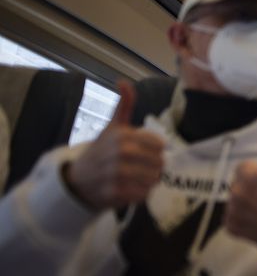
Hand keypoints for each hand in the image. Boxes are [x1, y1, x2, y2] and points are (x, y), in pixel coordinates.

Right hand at [63, 81, 163, 209]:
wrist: (78, 179)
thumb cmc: (101, 150)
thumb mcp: (113, 126)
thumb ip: (124, 105)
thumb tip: (123, 81)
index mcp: (122, 136)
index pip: (159, 145)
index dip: (157, 150)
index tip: (148, 151)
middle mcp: (119, 154)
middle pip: (159, 163)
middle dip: (156, 166)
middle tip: (145, 167)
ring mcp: (116, 174)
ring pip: (153, 179)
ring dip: (150, 180)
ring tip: (139, 177)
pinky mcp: (114, 193)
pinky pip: (143, 194)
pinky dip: (141, 193)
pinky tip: (131, 187)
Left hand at [225, 126, 256, 244]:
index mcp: (248, 176)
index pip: (243, 169)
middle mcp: (236, 193)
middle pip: (238, 184)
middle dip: (250, 189)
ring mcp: (232, 212)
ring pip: (234, 200)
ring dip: (245, 204)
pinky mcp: (230, 227)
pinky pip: (231, 218)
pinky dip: (241, 219)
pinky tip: (256, 220)